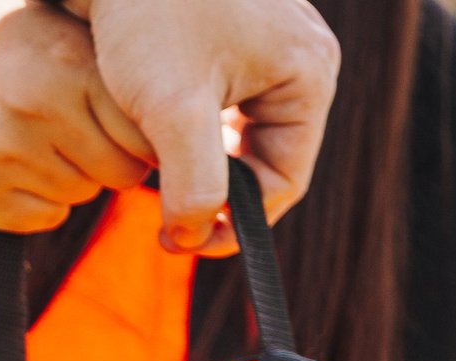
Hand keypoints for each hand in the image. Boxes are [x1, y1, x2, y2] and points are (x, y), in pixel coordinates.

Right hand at [0, 0, 156, 231]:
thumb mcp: (52, 24)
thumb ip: (111, 65)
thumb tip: (187, 116)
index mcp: (71, 63)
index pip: (148, 131)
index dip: (143, 133)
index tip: (127, 123)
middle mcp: (44, 110)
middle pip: (121, 174)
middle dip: (108, 160)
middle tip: (72, 128)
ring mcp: (9, 155)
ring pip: (81, 196)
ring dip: (69, 177)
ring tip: (29, 134)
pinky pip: (42, 217)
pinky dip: (33, 199)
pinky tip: (4, 158)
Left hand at [65, 0, 339, 253]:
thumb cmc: (149, 8)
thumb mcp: (172, 109)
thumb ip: (193, 185)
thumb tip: (194, 239)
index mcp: (308, 74)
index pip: (283, 181)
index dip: (234, 225)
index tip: (181, 241)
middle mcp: (299, 57)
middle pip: (264, 159)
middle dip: (215, 191)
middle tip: (163, 218)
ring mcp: (267, 43)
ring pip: (237, 133)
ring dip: (198, 162)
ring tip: (151, 175)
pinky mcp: (230, 34)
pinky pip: (219, 102)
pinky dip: (186, 126)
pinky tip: (147, 135)